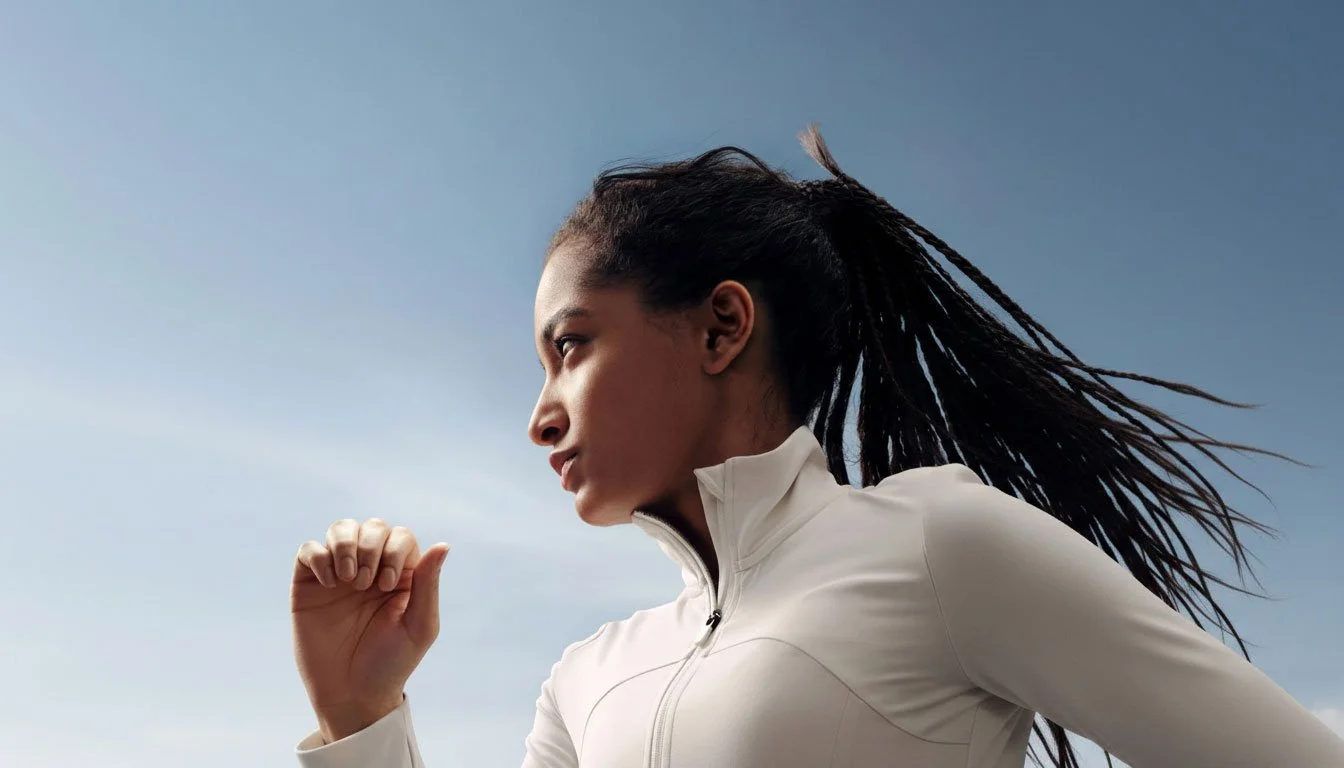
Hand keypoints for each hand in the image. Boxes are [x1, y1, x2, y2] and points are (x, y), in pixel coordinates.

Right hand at [291, 517, 449, 741]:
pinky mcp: (310, 585)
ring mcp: (339, 575)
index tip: (386, 586)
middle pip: (371, 526)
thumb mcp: (419, 626)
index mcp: (400, 575)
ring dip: (345, 544)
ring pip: (340, 528)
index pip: (399, 536)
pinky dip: (319, 556)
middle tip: (365, 584)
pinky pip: (309, 549)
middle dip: (370, 547)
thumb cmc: (390, 663)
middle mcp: (370, 569)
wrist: (351, 694)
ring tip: (348, 579)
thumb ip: (428, 584)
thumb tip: (443, 545)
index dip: (393, 550)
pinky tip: (329, 583)